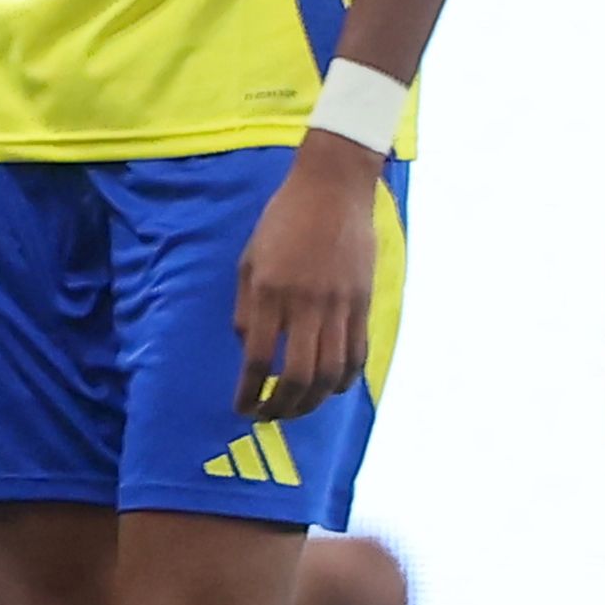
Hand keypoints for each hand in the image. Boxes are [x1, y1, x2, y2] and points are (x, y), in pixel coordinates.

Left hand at [233, 134, 385, 422]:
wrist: (333, 189)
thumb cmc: (283, 220)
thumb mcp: (249, 259)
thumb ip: (246, 307)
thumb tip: (249, 348)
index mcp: (270, 292)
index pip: (258, 358)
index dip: (248, 391)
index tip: (241, 407)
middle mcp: (306, 304)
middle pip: (298, 376)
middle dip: (281, 406)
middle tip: (268, 416)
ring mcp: (339, 305)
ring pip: (331, 372)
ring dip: (312, 401)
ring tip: (296, 409)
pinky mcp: (363, 302)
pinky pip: (357, 353)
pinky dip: (343, 380)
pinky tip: (328, 388)